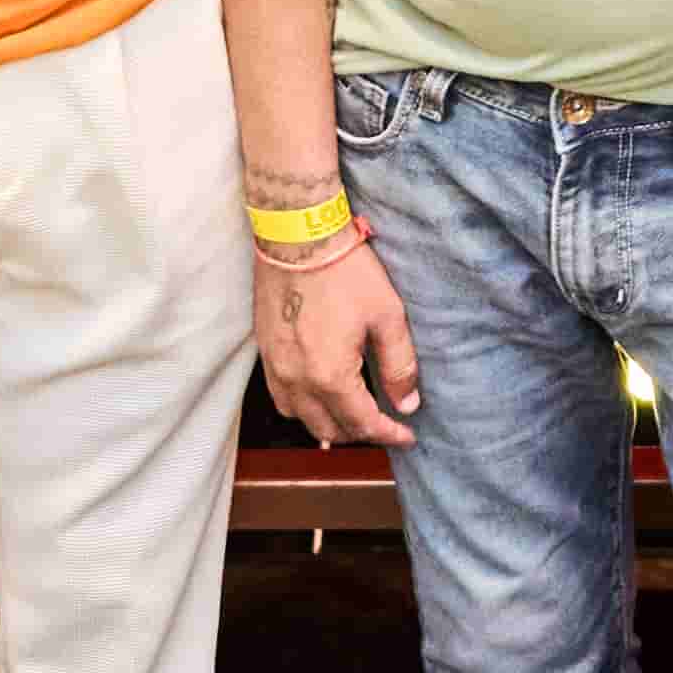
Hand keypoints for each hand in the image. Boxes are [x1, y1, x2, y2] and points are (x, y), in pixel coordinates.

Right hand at [255, 238, 418, 447]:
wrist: (296, 236)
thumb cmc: (344, 271)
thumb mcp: (386, 316)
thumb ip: (399, 366)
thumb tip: (407, 403)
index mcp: (330, 376)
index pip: (362, 423)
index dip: (389, 434)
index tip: (407, 436)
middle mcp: (297, 380)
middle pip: (329, 428)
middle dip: (360, 433)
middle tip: (384, 425)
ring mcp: (275, 367)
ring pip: (300, 418)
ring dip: (327, 424)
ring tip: (351, 416)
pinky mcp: (264, 351)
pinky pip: (280, 397)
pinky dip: (302, 407)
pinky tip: (317, 395)